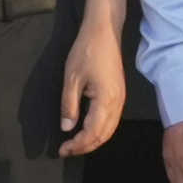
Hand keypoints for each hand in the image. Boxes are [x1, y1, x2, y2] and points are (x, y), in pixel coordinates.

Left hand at [53, 18, 127, 158]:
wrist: (104, 31)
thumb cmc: (86, 51)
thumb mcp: (71, 78)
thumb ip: (69, 106)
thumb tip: (67, 128)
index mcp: (106, 101)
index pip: (92, 133)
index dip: (78, 145)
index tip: (62, 149)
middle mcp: (117, 104)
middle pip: (103, 136)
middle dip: (85, 147)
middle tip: (66, 150)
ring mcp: (121, 100)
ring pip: (109, 130)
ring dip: (93, 140)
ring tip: (75, 144)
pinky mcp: (120, 95)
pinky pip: (111, 121)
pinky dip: (100, 131)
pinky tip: (87, 130)